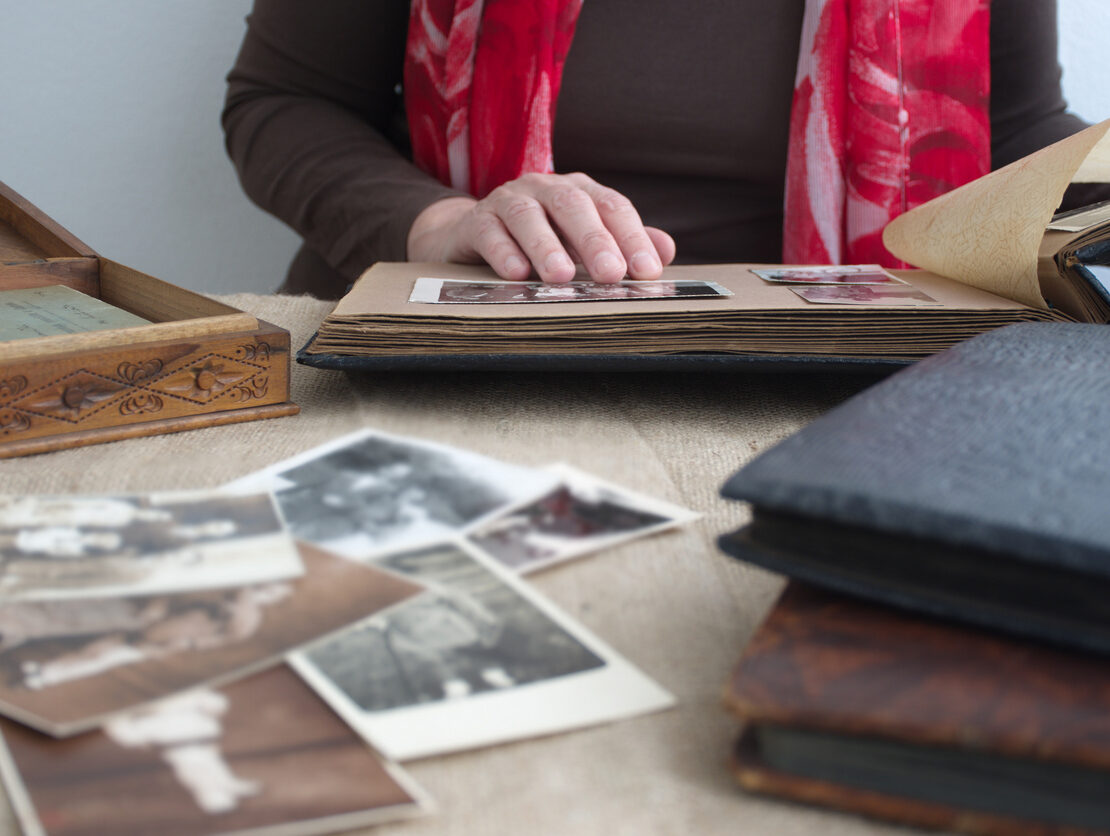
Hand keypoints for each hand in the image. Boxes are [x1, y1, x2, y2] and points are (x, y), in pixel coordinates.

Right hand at [406, 172, 675, 282]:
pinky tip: (516, 274)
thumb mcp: (584, 242)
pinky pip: (489, 233)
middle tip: (611, 274)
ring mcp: (508, 200)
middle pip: (573, 206)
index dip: (632, 238)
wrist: (475, 234)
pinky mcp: (476, 221)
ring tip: (561, 277)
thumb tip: (666, 251)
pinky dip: (503, 252)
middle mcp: (545, 188)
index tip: (648, 271)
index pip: (612, 207)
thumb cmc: (543, 239)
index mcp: (579, 191)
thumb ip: (624, 244)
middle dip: (594, 240)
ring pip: (528, 216)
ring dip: (546, 246)